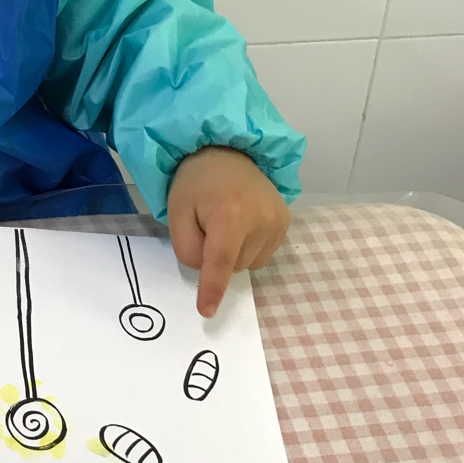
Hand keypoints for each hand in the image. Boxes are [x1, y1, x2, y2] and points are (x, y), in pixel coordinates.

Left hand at [167, 147, 289, 317]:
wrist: (227, 150)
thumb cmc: (196, 181)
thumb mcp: (177, 211)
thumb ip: (188, 248)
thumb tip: (208, 272)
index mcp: (231, 215)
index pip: (221, 263)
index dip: (213, 289)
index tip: (206, 312)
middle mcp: (262, 220)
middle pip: (233, 265)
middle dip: (215, 255)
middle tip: (207, 223)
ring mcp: (278, 222)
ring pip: (248, 264)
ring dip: (233, 252)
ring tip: (225, 219)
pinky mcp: (285, 223)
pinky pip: (261, 255)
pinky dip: (247, 247)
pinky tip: (241, 223)